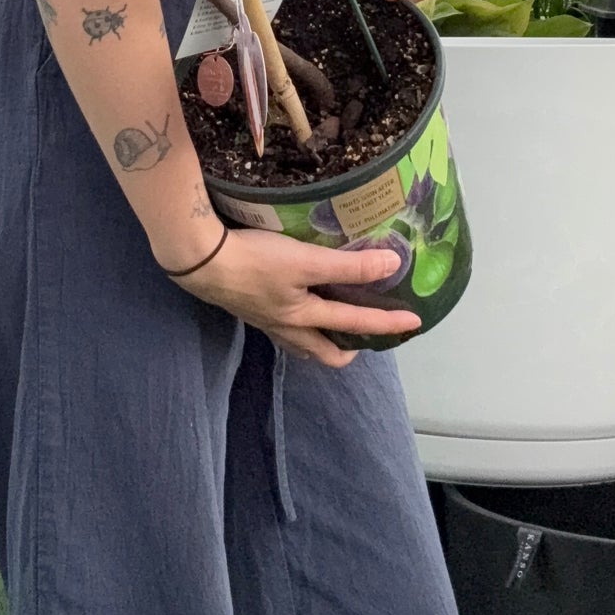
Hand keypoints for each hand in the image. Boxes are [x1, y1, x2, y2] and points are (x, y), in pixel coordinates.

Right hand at [168, 225, 419, 367]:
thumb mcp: (305, 261)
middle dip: (348, 350)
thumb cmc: (255, 262)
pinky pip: (283, 326)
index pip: (355, 325)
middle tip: (365, 336)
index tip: (413, 323)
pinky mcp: (249, 307)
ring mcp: (265, 320)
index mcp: (304, 319)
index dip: (387, 324)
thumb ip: (348, 266)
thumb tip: (392, 264)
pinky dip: (300, 323)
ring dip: (322, 340)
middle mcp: (286, 328)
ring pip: (301, 342)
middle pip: (323, 353)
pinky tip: (297, 302)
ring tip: (336, 323)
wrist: (201, 262)